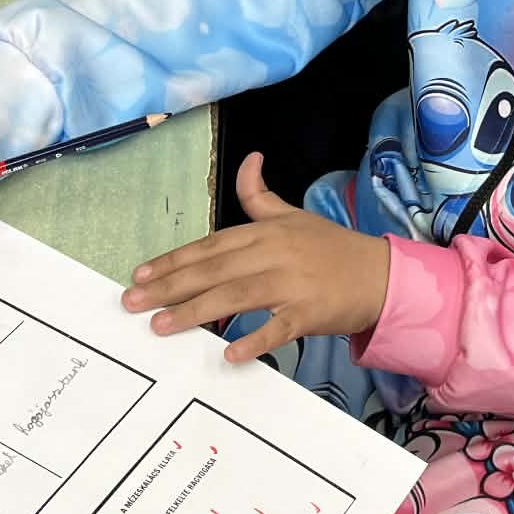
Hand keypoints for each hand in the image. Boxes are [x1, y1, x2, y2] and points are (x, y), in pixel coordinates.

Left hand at [123, 153, 390, 362]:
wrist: (380, 275)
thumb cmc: (331, 248)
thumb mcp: (294, 215)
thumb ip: (260, 195)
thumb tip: (248, 158)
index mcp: (267, 231)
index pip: (211, 245)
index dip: (175, 259)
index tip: (141, 273)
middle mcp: (275, 253)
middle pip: (215, 269)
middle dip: (171, 285)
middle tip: (134, 302)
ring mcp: (293, 283)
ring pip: (237, 295)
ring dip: (197, 311)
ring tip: (162, 326)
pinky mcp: (310, 312)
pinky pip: (278, 328)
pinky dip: (254, 340)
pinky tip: (228, 354)